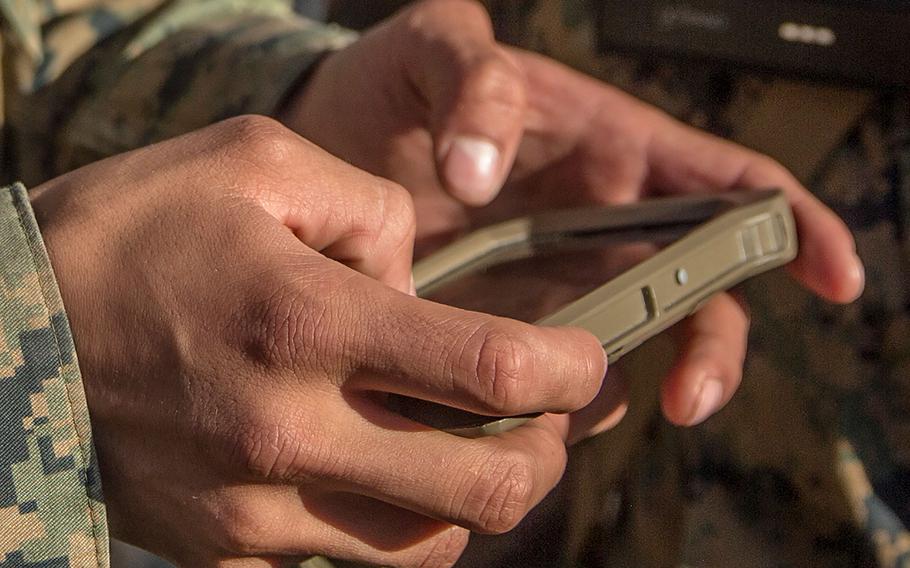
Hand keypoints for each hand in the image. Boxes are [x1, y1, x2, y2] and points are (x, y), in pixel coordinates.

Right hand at [31, 116, 605, 566]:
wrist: (7, 334)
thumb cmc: (128, 234)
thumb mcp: (253, 163)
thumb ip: (369, 210)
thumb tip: (420, 286)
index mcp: (305, 322)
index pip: (491, 372)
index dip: (568, 369)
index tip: (582, 358)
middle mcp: (288, 433)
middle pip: (484, 492)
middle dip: (542, 455)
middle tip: (541, 416)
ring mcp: (256, 510)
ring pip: (426, 549)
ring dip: (472, 500)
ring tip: (464, 444)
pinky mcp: (227, 550)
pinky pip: (347, 564)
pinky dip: (390, 523)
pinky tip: (377, 469)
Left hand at [282, 0, 863, 439]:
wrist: (327, 141)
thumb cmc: (394, 85)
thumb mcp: (433, 46)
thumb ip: (470, 81)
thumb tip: (482, 173)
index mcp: (615, 150)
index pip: (729, 187)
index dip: (793, 227)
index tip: (834, 276)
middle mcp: (602, 226)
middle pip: (698, 294)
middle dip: (713, 349)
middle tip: (686, 397)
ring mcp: (558, 284)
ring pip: (630, 351)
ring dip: (622, 393)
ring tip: (574, 416)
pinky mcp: (506, 329)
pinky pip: (552, 380)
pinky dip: (552, 409)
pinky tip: (519, 423)